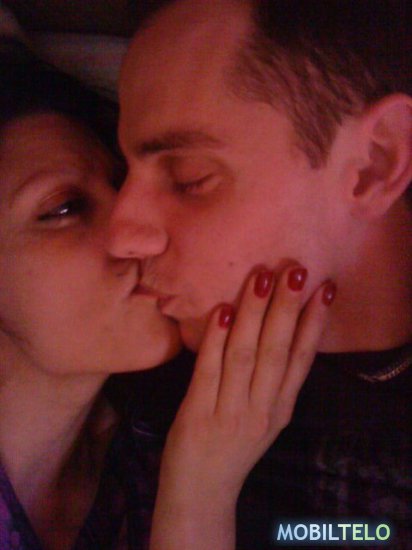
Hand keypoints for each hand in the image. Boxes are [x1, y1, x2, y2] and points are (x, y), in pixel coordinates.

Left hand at [150, 265, 335, 549]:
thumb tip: (279, 327)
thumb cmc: (232, 446)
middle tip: (294, 270)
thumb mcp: (264, 418)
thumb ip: (272, 380)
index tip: (325, 288)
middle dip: (287, 308)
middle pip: (277, 351)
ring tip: (262, 278)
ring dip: (254, 314)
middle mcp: (261, 409)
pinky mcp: (197, 414)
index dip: (315, 323)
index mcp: (281, 408)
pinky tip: (223, 312)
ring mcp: (230, 412)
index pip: (301, 359)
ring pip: (246, 355)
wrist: (200, 493)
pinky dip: (217, 340)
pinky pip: (209, 371)